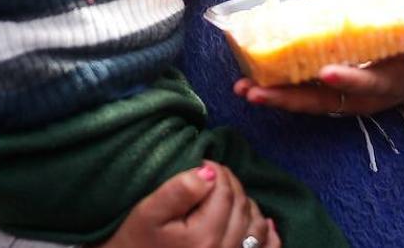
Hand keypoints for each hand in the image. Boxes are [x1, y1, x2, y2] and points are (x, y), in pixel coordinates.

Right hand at [96, 163, 280, 247]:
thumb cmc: (134, 242)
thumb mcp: (147, 213)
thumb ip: (179, 190)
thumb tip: (209, 172)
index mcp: (203, 237)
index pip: (224, 190)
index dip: (216, 170)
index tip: (203, 164)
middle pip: (241, 205)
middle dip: (230, 184)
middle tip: (213, 175)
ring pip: (256, 225)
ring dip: (247, 204)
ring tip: (227, 194)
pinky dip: (269, 236)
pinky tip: (267, 223)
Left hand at [234, 41, 403, 115]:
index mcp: (383, 85)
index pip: (364, 85)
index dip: (347, 80)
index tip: (326, 73)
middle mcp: (358, 99)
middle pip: (321, 103)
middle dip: (289, 99)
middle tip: (257, 92)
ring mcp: (341, 101)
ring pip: (306, 103)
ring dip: (274, 98)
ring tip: (243, 90)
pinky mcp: (329, 96)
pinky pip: (301, 97)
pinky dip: (276, 92)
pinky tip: (249, 84)